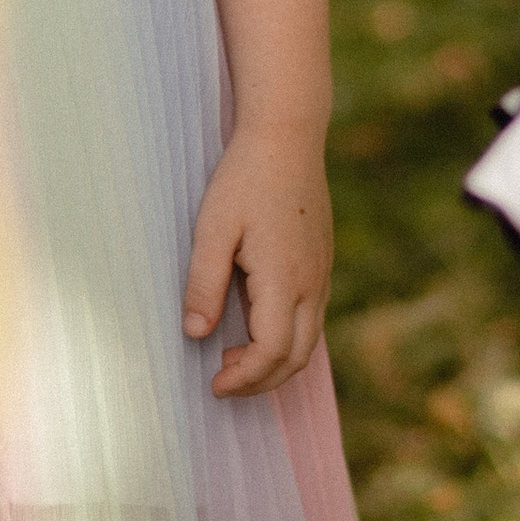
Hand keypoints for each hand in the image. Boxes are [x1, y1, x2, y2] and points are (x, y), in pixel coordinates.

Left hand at [183, 124, 329, 396]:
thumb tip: (196, 333)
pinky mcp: (322, 262)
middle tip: (222, 381)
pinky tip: (256, 325)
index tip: (213, 384)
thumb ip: (204, 284)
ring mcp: (322, 273)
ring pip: (309, 340)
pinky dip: (287, 338)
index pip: (271, 352)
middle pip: (297, 357)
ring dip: (275, 361)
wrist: (287, 137)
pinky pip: (312, 317)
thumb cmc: (244, 179)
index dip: (244, 378)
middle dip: (261, 381)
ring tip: (235, 358)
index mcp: (285, 279)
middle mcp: (312, 282)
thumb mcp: (212, 229)